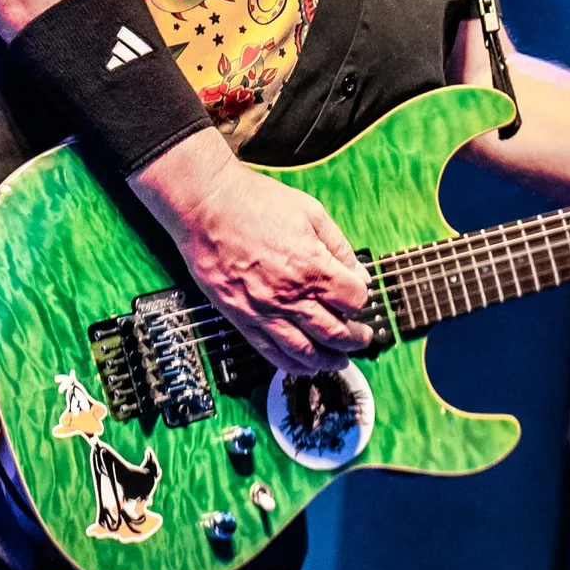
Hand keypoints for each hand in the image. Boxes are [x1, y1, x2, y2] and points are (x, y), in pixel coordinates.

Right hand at [129, 130, 373, 371]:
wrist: (207, 207)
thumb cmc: (255, 203)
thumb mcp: (311, 212)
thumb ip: (339, 246)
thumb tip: (358, 273)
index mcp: (313, 268)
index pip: (353, 300)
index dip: (362, 300)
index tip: (360, 297)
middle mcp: (291, 296)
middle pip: (335, 333)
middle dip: (354, 340)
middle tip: (361, 339)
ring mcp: (265, 312)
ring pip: (306, 352)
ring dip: (328, 361)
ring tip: (339, 361)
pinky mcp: (242, 319)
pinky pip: (271, 353)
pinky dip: (293, 366)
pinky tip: (304, 366)